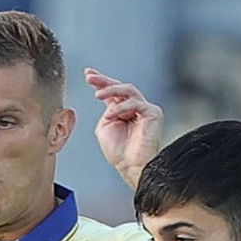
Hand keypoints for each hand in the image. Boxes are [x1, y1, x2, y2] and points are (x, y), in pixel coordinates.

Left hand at [85, 68, 162, 186]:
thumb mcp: (105, 126)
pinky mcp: (153, 113)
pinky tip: (111, 114)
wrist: (131, 166)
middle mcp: (135, 107)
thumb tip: (109, 101)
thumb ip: (107, 111)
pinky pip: (136, 103)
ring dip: (111, 90)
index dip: (100, 81)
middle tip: (90, 77)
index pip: (113, 92)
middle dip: (104, 80)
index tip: (87, 74)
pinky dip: (121, 107)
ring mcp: (145, 109)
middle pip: (120, 87)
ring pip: (128, 90)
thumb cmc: (118, 151)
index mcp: (123, 110)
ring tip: (97, 95)